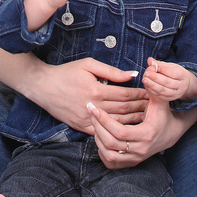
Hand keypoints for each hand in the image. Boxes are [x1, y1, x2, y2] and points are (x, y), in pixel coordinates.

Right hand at [30, 58, 146, 133]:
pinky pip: (104, 131)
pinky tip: (127, 128)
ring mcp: (88, 119)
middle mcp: (93, 106)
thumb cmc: (66, 72)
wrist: (43, 87)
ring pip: (116, 122)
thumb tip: (131, 75)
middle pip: (124, 109)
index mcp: (97, 90)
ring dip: (133, 120)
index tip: (150, 93)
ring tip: (146, 117)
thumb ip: (111, 71)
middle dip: (140, 107)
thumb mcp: (88, 65)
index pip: (125, 94)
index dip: (140, 95)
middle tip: (153, 106)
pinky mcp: (82, 127)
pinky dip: (117, 129)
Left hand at [87, 93, 191, 168]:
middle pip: (111, 143)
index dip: (105, 121)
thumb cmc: (162, 115)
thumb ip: (153, 89)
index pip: (120, 132)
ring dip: (98, 138)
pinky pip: (110, 161)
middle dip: (98, 127)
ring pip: (108, 153)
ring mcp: (135, 159)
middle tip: (90, 112)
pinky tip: (99, 136)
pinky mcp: (130, 163)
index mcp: (147, 134)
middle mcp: (141, 150)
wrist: (169, 134)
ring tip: (94, 122)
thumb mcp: (160, 102)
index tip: (95, 108)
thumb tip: (148, 73)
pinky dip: (101, 150)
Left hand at [142, 57, 196, 102]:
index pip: (173, 73)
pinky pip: (162, 96)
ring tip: (145, 80)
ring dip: (153, 86)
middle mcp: (181, 85)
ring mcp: (177, 93)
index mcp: (182, 75)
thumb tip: (149, 60)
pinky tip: (147, 86)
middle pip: (168, 82)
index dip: (163, 70)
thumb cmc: (175, 73)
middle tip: (146, 74)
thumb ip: (160, 64)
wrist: (184, 84)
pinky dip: (154, 91)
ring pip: (164, 91)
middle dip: (156, 78)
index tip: (154, 67)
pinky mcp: (171, 99)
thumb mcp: (170, 66)